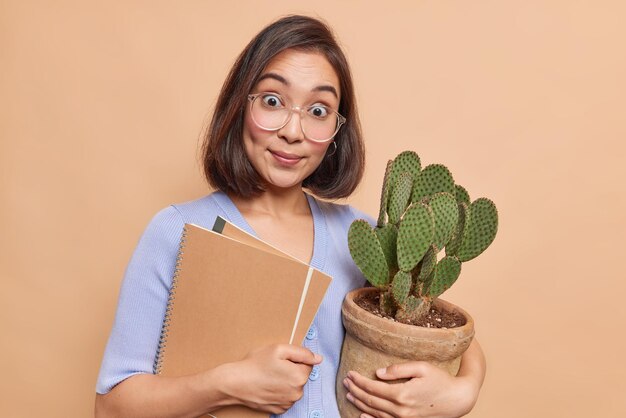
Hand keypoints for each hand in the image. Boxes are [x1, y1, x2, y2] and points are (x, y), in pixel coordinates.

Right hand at [221, 344, 321, 414]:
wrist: (236, 383)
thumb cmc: (255, 364)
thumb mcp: (279, 349)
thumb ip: (302, 353)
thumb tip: (318, 358)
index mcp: (300, 377)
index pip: (307, 364)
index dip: (294, 359)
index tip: (281, 360)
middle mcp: (297, 393)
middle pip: (301, 376)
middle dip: (291, 370)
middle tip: (274, 367)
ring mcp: (288, 403)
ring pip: (293, 387)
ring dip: (286, 381)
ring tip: (269, 377)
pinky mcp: (279, 409)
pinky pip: (286, 397)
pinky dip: (280, 391)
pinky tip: (268, 386)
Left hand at [342, 361, 478, 417]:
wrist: (457, 400)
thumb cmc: (440, 380)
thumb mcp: (421, 368)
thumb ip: (399, 369)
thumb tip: (378, 372)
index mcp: (402, 394)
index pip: (373, 388)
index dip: (359, 381)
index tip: (350, 373)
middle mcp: (400, 410)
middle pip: (371, 400)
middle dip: (356, 390)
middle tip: (345, 382)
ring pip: (375, 412)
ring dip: (360, 403)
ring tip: (349, 394)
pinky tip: (362, 414)